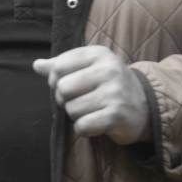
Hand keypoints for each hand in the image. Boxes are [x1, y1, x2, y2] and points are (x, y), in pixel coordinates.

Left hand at [32, 46, 151, 144]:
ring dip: (77, 115)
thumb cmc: (109, 85)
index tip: (71, 85)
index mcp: (99, 53)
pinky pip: (82, 126)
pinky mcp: (116, 115)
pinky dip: (84, 128)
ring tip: (93, 110)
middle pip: (62, 88)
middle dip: (65, 100)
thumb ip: (61, 65)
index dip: (56, 81)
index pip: (58, 67)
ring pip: (71, 109)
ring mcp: (114, 92)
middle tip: (81, 101)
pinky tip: (97, 122)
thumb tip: (36, 65)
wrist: (145, 106)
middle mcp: (108, 69)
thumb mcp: (89, 67)